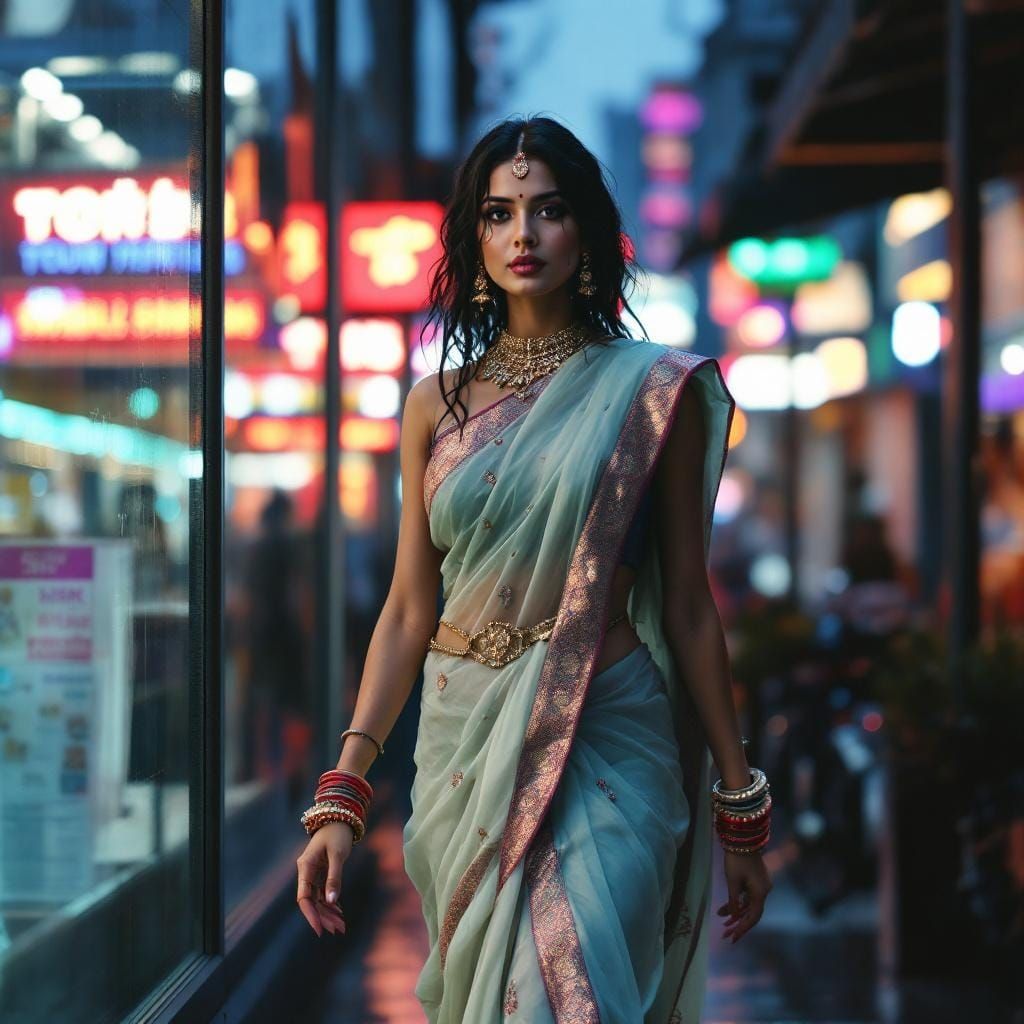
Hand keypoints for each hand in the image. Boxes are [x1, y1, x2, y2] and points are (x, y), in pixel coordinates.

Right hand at [295, 822, 353, 936]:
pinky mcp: (320, 871)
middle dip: (323, 916)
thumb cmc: (337, 834)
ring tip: (341, 925)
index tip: (320, 929)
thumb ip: (334, 877)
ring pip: (317, 898)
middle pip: (311, 900)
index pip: (304, 897)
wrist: (339, 817)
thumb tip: (331, 901)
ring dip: (328, 912)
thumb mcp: (338, 855)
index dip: (311, 915)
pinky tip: (338, 912)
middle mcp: (306, 871)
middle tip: (338, 930)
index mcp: (306, 867)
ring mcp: (313, 872)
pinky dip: (330, 902)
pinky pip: (322, 891)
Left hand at [716, 848, 771, 943]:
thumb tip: (734, 917)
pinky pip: (746, 897)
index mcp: (760, 893)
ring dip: (736, 914)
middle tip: (725, 935)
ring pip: (748, 905)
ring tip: (722, 923)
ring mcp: (760, 885)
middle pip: (751, 913)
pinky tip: (724, 910)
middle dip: (738, 924)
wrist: (743, 840)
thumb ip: (733, 902)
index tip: (732, 938)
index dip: (742, 929)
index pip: (752, 917)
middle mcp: (764, 891)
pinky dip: (737, 903)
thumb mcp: (732, 882)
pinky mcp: (755, 880)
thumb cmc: (736, 861)